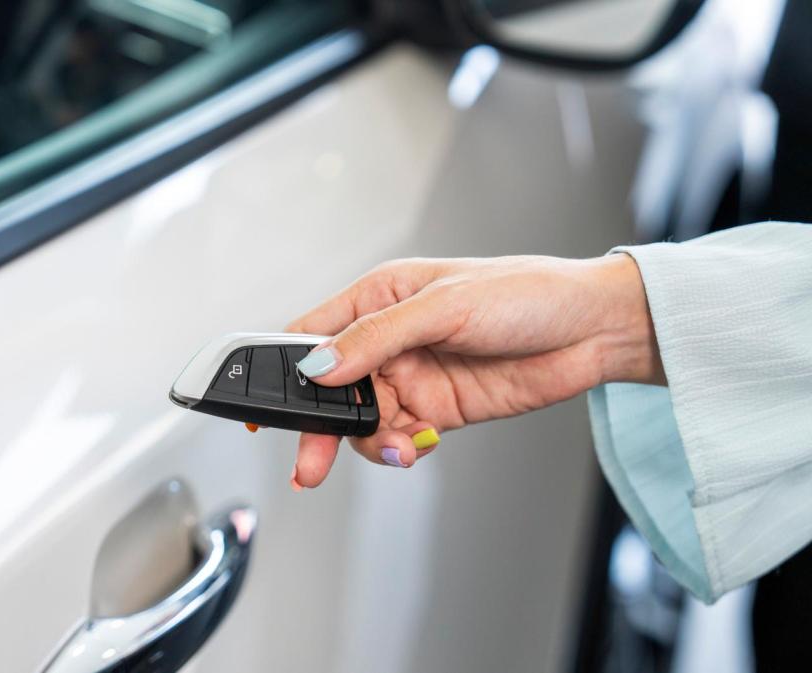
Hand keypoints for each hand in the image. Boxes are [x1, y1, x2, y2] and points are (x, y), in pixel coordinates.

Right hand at [285, 253, 660, 488]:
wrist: (593, 330)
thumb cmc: (528, 294)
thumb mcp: (445, 306)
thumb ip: (377, 339)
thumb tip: (322, 368)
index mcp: (378, 298)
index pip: (311, 336)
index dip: (280, 370)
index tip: (259, 407)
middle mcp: (387, 340)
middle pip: (329, 390)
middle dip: (317, 426)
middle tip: (309, 463)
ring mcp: (410, 377)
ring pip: (359, 421)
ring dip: (363, 443)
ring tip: (392, 448)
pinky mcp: (436, 410)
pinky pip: (395, 438)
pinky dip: (395, 450)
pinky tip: (414, 447)